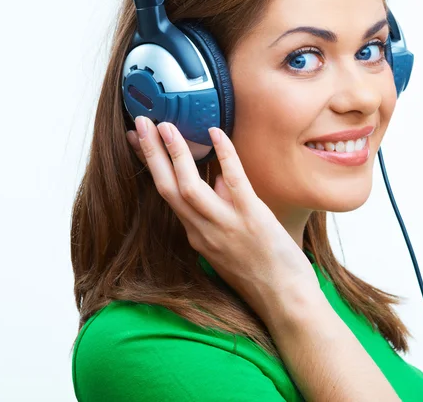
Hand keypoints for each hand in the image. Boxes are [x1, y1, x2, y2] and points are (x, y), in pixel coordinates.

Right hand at [126, 117, 319, 321]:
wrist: (284, 300)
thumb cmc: (260, 273)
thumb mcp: (227, 244)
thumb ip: (217, 213)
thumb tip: (217, 178)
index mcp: (196, 234)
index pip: (166, 193)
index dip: (150, 165)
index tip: (137, 142)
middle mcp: (202, 230)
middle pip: (167, 187)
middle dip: (151, 154)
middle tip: (139, 123)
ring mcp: (225, 225)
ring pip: (189, 186)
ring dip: (175, 153)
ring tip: (165, 125)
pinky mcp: (251, 218)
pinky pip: (233, 181)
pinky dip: (224, 155)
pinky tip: (216, 133)